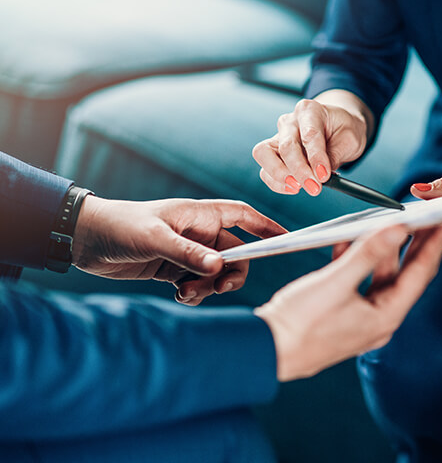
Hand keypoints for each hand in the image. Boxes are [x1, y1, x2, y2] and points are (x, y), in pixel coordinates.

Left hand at [72, 197, 285, 304]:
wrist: (85, 240)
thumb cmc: (120, 226)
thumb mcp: (155, 239)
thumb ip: (188, 254)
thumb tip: (220, 268)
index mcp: (200, 215)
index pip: (243, 217)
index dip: (266, 227)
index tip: (285, 239)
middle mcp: (199, 233)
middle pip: (236, 254)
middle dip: (233, 272)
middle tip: (219, 286)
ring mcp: (188, 252)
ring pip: (217, 273)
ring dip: (210, 287)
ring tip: (188, 292)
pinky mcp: (174, 269)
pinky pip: (199, 284)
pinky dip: (196, 293)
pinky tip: (180, 296)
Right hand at [252, 92, 371, 196]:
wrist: (336, 128)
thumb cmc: (342, 130)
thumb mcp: (350, 139)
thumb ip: (335, 155)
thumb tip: (320, 175)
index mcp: (310, 110)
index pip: (309, 134)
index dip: (316, 157)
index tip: (324, 175)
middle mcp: (290, 121)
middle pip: (286, 146)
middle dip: (299, 170)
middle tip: (314, 187)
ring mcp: (278, 136)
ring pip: (264, 154)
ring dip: (280, 175)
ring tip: (298, 187)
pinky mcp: (272, 153)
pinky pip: (265, 170)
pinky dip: (276, 183)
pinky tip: (294, 188)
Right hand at [254, 225, 441, 381]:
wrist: (264, 351)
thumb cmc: (298, 324)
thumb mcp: (336, 282)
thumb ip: (368, 254)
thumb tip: (398, 230)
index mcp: (385, 317)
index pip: (420, 274)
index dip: (435, 244)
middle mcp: (379, 320)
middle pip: (404, 275)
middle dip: (414, 245)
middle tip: (426, 216)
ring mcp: (361, 319)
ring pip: (379, 277)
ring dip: (381, 250)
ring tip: (386, 222)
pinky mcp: (342, 315)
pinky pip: (357, 283)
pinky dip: (356, 261)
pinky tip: (347, 241)